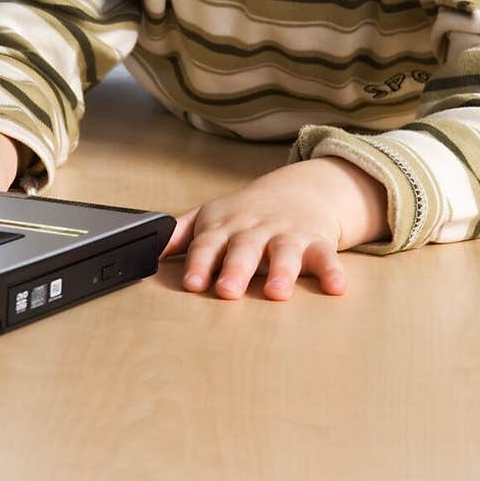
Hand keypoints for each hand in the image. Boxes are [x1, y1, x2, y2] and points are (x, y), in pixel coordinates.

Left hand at [160, 157, 388, 300]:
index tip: (192, 283)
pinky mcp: (317, 242)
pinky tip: (336, 287)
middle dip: (236, 269)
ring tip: (276, 293)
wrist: (303, 188)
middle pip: (244, 248)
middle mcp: (255, 230)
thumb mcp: (212, 217)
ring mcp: (287, 234)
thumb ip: (179, 235)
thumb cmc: (248, 212)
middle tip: (227, 291)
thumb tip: (143, 250)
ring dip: (281, 271)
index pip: (208, 244)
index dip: (200, 263)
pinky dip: (332, 270)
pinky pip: (326, 256)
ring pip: (284, 252)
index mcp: (225, 227)